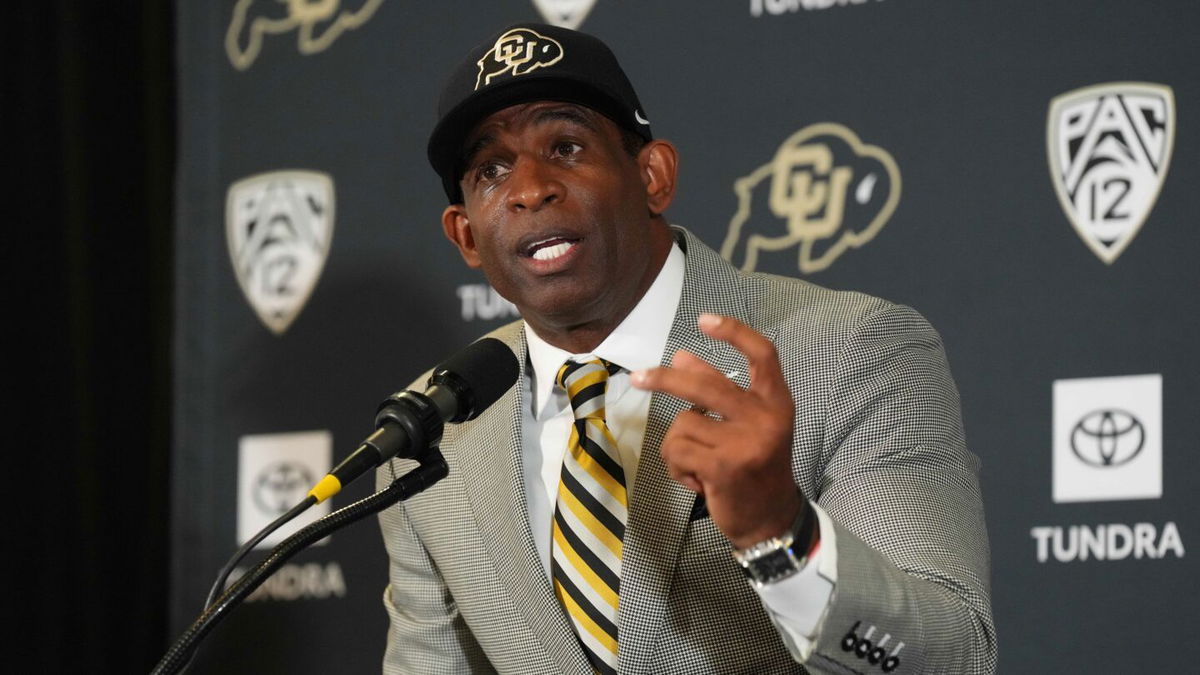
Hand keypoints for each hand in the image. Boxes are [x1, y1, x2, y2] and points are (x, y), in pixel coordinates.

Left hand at [631, 313, 803, 548]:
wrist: (769, 519)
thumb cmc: (753, 466)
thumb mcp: (745, 424)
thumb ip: (717, 388)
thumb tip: (681, 356)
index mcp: (776, 401)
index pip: (762, 353)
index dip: (734, 331)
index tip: (703, 319)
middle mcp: (767, 417)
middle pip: (704, 384)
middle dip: (664, 380)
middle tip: (637, 378)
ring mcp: (746, 442)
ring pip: (682, 424)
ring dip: (679, 446)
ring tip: (699, 465)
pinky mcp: (723, 466)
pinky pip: (677, 450)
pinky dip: (677, 467)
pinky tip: (698, 481)